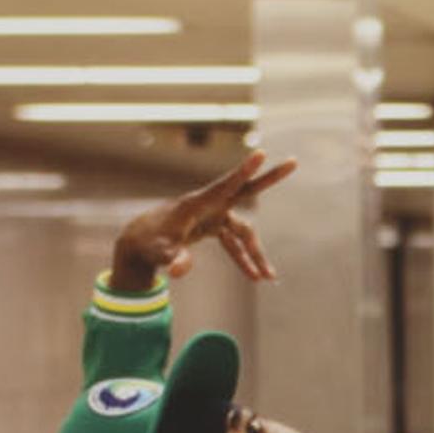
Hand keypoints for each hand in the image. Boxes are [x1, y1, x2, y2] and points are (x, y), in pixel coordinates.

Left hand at [108, 149, 293, 292]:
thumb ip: (173, 259)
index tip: (261, 154)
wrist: (140, 245)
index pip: (225, 185)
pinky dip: (244, 260)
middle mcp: (209, 205)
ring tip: (268, 278)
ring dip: (255, 255)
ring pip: (243, 233)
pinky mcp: (213, 227)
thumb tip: (179, 271)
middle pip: (245, 191)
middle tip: (293, 162)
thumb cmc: (149, 244)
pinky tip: (255, 277)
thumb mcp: (159, 253)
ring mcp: (213, 215)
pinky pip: (235, 243)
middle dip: (269, 179)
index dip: (243, 172)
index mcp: (196, 204)